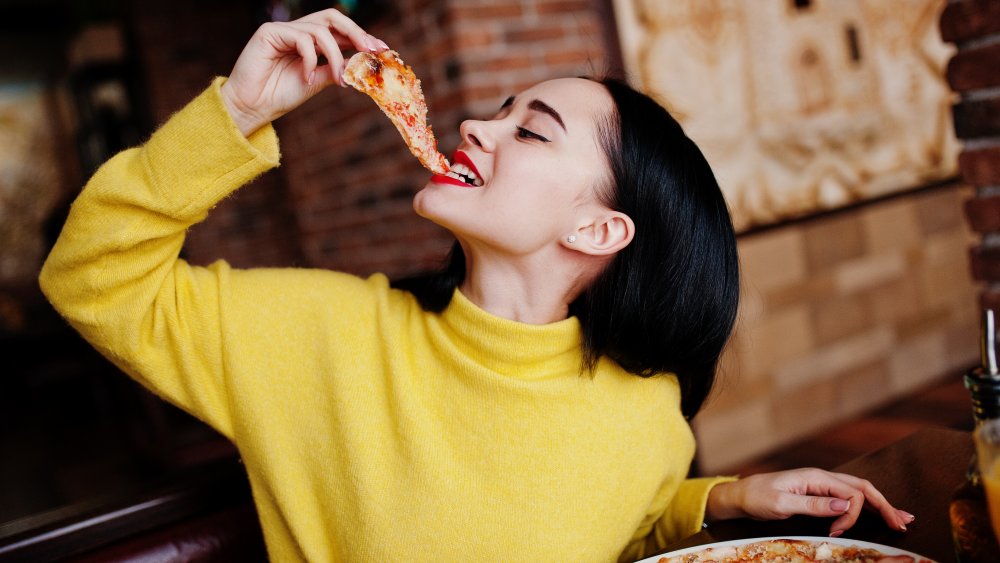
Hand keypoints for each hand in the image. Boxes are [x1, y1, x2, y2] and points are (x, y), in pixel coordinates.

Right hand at [220, 9, 388, 135]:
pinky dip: (311, 59)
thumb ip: (335, 69)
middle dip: (356, 32)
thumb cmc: (280, 95)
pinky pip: (301, 38)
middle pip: (332, 17)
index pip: (340, 30)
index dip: (361, 36)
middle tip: (370, 50)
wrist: (252, 107)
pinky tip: (307, 77)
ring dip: (335, 55)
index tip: (382, 50)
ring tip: (337, 78)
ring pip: (320, 30)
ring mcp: (283, 30)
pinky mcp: (269, 32)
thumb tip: (360, 63)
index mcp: (310, 41)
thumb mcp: (316, 81)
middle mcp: (297, 31)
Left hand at [704, 468, 915, 537]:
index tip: (838, 533)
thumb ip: (814, 504)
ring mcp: (821, 485)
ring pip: (859, 491)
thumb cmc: (757, 497)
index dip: (853, 515)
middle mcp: (822, 478)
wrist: (741, 495)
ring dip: (880, 505)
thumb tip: (845, 505)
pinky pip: (848, 497)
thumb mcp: (782, 502)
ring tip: (900, 519)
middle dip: (884, 505)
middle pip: (862, 488)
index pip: (851, 493)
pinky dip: (866, 505)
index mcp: (816, 477)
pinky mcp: (818, 493)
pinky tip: (877, 512)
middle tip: (903, 524)